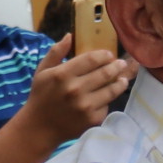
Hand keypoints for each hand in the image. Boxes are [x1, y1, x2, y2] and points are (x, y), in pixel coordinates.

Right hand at [17, 40, 133, 148]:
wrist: (39, 127)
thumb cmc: (41, 96)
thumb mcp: (42, 72)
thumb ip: (56, 52)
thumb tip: (69, 35)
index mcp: (62, 75)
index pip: (92, 59)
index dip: (104, 55)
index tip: (108, 55)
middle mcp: (75, 89)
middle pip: (105, 73)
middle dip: (116, 66)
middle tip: (121, 64)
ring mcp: (85, 105)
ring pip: (112, 89)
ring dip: (120, 82)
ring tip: (123, 78)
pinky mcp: (93, 118)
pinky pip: (107, 104)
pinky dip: (109, 99)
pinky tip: (109, 95)